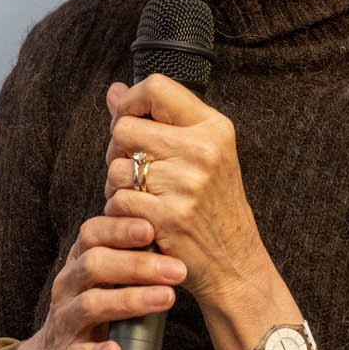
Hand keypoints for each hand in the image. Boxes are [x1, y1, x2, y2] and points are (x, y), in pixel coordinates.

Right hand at [20, 214, 187, 349]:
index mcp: (78, 262)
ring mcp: (64, 319)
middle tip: (176, 269)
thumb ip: (127, 258)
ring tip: (166, 299)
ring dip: (130, 301)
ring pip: (90, 304)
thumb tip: (169, 236)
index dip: (119, 229)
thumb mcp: (103, 279)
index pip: (91, 234)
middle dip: (137, 265)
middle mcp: (67, 285)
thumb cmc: (91, 309)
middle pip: (94, 264)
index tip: (151, 229)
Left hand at [103, 76, 270, 308]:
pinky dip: (120, 210)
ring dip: (117, 184)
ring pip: (116, 167)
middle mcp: (203, 151)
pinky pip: (118, 200)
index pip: (156, 88)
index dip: (129, 101)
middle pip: (125, 128)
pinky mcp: (168, 216)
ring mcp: (186, 184)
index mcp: (213, 127)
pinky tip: (140, 217)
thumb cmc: (213, 204)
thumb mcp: (201, 152)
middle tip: (132, 167)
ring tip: (140, 195)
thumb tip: (114, 90)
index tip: (127, 120)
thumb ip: (158, 119)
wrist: (235, 261)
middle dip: (118, 149)